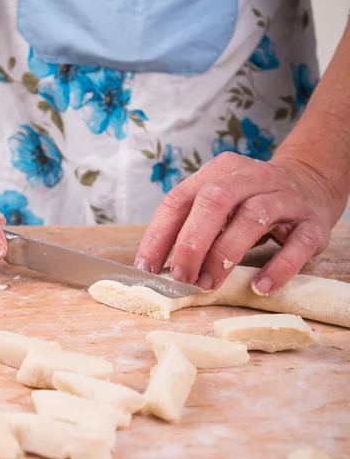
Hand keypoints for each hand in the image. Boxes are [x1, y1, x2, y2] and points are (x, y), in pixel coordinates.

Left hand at [135, 150, 346, 294]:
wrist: (312, 184)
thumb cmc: (253, 202)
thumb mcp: (221, 203)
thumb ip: (192, 226)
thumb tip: (158, 267)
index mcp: (219, 171)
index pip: (179, 199)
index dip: (158, 236)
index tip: (146, 269)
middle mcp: (251, 177)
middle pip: (214, 201)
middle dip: (191, 243)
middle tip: (181, 279)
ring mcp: (284, 198)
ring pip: (253, 218)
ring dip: (225, 255)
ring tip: (209, 284)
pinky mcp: (312, 223)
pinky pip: (296, 244)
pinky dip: (278, 268)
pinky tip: (260, 286)